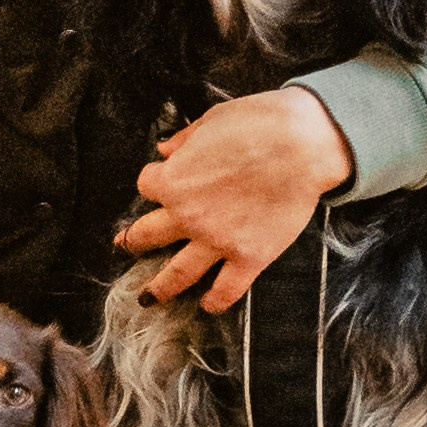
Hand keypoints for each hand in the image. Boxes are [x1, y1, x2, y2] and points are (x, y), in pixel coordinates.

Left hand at [112, 89, 354, 313]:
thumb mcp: (211, 120)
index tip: (161, 178)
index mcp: (174, 180)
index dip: (154, 180)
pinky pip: (227, 289)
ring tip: (148, 298)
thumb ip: (185, 139)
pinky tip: (208, 306)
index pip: (147, 185)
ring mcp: (217, 241)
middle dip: (134, 240)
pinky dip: (215, 301)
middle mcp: (188, 216)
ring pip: (179, 273)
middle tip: (125, 245)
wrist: (301, 144)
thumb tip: (164, 148)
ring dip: (160, 288)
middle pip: (148, 234)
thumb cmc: (257, 123)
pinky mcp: (249, 258)